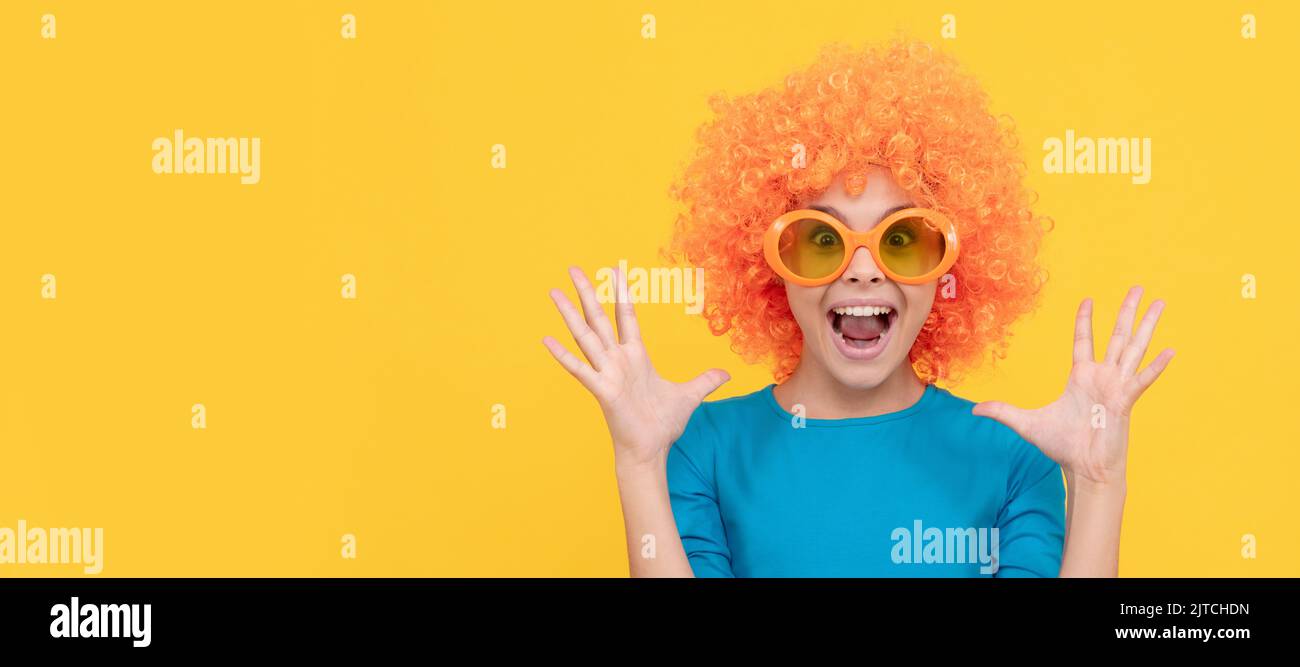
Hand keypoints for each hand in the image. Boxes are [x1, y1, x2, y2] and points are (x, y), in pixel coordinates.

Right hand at [542, 266, 729, 474]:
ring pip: (585, 336)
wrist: (651, 451)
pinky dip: (563, 355)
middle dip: (588, 292)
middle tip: (574, 268)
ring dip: (570, 314)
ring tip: (554, 292)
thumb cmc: (662, 425)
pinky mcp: (602, 390)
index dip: (621, 292)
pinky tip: (547, 339)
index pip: (626, 316)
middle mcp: (617, 360)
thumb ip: (705, 381)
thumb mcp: (689, 396)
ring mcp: (607, 373)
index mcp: (635, 356)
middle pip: (599, 318)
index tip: (615, 268)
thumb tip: (726, 374)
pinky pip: (580, 369)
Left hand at [972, 286, 1173, 487]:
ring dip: (1146, 326)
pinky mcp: (1125, 401)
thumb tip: (974, 411)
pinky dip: (1155, 366)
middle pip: (1117, 336)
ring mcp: (1117, 387)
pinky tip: (1170, 351)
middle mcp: (1102, 376)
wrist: (1083, 468)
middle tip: (1138, 288)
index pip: (1084, 340)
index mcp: (1081, 376)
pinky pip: (1141, 380)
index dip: (1085, 320)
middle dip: (1127, 312)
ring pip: (1134, 348)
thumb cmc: (1062, 447)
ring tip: (1160, 302)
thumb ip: (1003, 412)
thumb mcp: (1026, 423)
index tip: (1088, 300)